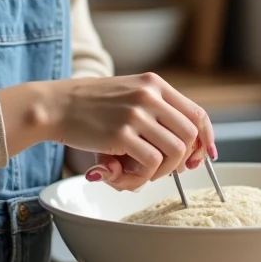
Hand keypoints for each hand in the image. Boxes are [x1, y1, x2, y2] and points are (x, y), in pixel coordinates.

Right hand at [53, 73, 216, 191]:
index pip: (197, 114)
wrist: (55, 105)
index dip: (205, 139)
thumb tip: (186, 153)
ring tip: (140, 173)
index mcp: (154, 84)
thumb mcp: (128, 95)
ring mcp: (136, 113)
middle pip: (190, 136)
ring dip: (161, 171)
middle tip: (164, 170)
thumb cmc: (90, 105)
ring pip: (175, 152)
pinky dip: (143, 177)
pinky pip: (151, 163)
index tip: (204, 157)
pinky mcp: (121, 133)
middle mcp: (150, 95)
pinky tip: (126, 175)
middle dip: (182, 160)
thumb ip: (156, 115)